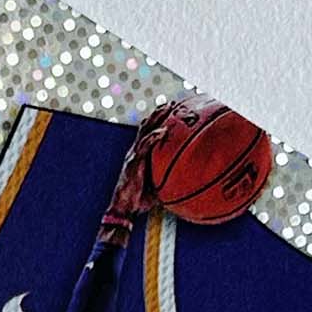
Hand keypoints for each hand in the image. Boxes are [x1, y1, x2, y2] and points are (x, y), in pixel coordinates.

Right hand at [98, 114, 165, 235]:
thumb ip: (169, 181)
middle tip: (174, 103)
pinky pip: (145, 146)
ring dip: (157, 119)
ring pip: (145, 131)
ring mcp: (133, 155)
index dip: (159, 120)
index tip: (172, 110)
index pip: (149, 132)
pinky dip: (154, 138)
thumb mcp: (158, 189)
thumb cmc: (139, 201)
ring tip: (168, 109)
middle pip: (147, 126)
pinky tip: (163, 132)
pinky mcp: (133, 162)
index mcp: (140, 155)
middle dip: (160, 113)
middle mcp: (135, 151)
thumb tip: (189, 183)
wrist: (123, 208)